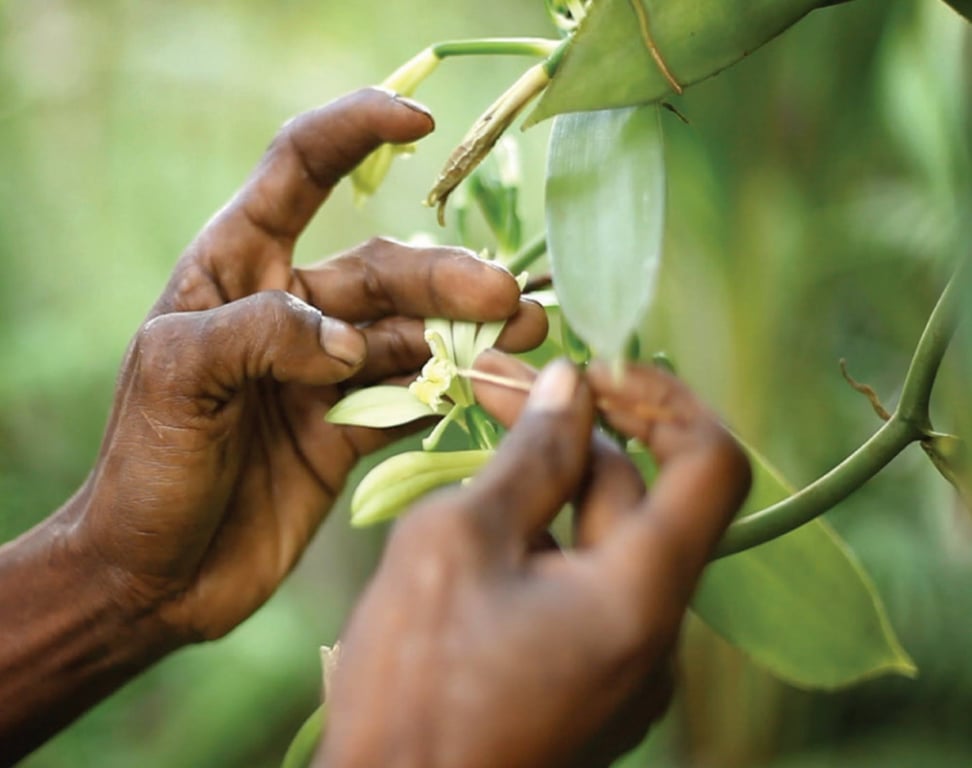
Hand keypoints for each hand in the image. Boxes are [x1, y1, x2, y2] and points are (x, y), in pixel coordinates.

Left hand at [67, 88, 545, 644]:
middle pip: (381, 270)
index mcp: (234, 271)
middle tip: (506, 297)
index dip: (355, 132)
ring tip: (526, 331)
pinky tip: (500, 387)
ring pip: (411, 334)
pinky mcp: (349, 430)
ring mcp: (325, 373)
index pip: (298, 172)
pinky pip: (414, 398)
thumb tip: (351, 342)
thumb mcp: (175, 378)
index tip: (420, 121)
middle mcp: (288, 312)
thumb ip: (259, 335)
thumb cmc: (145, 469)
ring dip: (468, 332)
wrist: (154, 574)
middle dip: (446, 275)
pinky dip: (456, 391)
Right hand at [318, 352, 749, 767]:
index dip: (663, 397)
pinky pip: (582, 592)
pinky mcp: (590, 688)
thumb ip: (531, 457)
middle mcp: (655, 637)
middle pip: (635, 498)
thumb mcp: (457, 541)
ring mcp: (624, 670)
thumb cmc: (411, 684)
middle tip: (492, 385)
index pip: (711, 464)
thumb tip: (572, 385)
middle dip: (569, 433)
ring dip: (548, 489)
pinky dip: (543, 547)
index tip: (595, 369)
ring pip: (601, 544)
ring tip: (473, 458)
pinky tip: (478, 535)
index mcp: (640, 598)